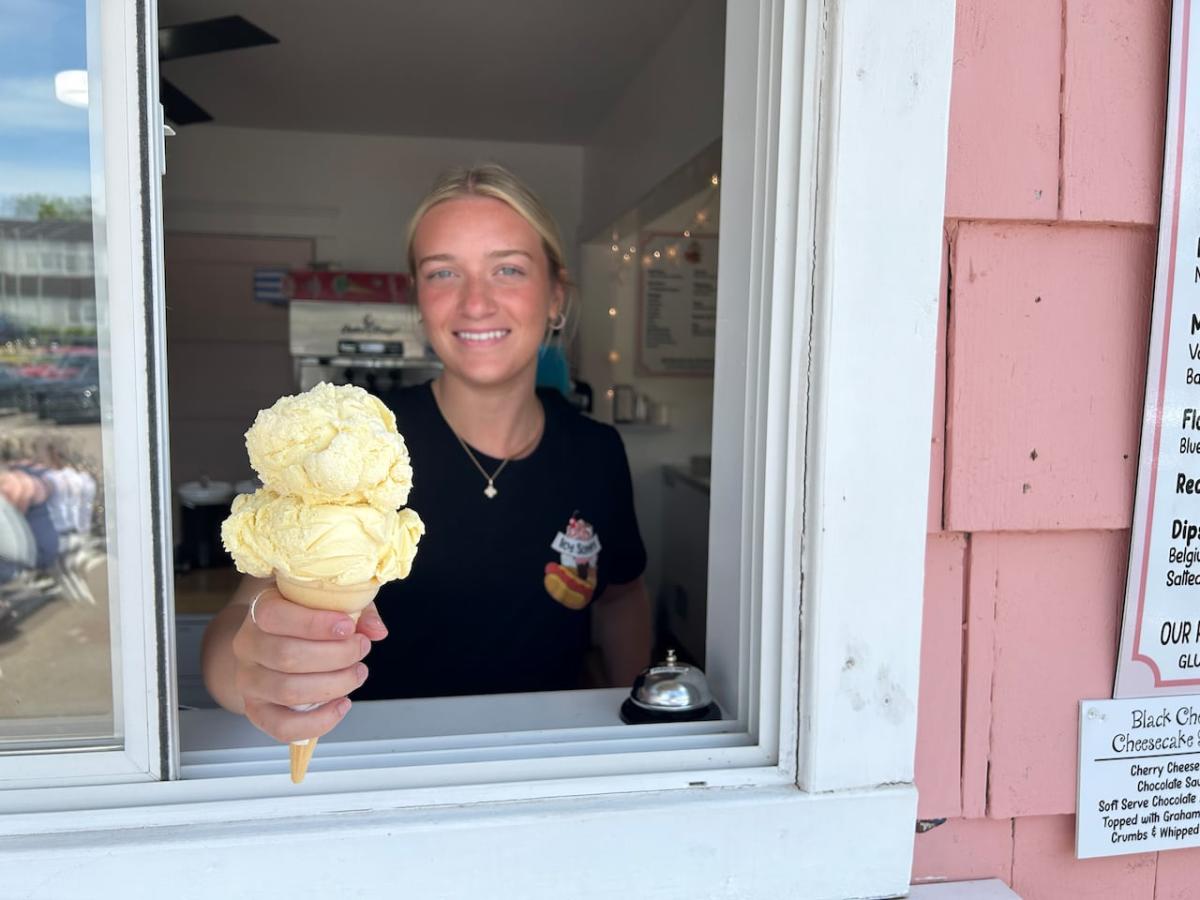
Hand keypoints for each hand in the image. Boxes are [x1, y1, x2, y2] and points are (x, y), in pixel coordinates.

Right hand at [229, 585, 381, 742]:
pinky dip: (319, 721)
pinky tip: (342, 703)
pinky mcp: (257, 710)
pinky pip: (283, 727)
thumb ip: (356, 611)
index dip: (314, 623)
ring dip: (334, 685)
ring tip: (358, 673)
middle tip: (362, 648)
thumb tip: (376, 630)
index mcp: (259, 610)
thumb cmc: (305, 619)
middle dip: (336, 655)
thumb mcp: (328, 603)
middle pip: (287, 656)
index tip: (348, 627)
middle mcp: (247, 645)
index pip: (275, 617)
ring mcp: (248, 680)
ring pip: (288, 691)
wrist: (271, 641)